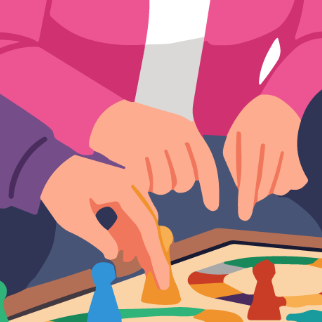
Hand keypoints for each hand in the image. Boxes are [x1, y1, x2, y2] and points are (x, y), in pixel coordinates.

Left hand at [40, 155, 169, 290]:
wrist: (48, 167)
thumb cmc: (60, 190)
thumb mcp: (75, 219)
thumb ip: (99, 237)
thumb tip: (116, 254)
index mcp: (123, 189)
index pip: (146, 226)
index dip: (155, 254)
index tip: (161, 276)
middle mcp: (131, 186)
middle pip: (149, 224)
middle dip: (152, 251)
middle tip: (157, 278)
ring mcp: (127, 189)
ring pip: (142, 222)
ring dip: (140, 245)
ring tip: (141, 268)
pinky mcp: (120, 193)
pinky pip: (131, 217)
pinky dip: (130, 235)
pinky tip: (126, 253)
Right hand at [89, 99, 220, 211]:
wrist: (110, 115)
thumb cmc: (144, 128)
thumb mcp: (170, 130)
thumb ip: (187, 151)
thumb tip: (198, 180)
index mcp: (185, 128)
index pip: (206, 163)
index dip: (211, 188)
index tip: (212, 207)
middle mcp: (171, 134)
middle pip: (185, 181)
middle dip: (176, 187)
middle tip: (164, 180)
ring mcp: (152, 143)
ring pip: (164, 186)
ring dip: (156, 187)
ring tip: (148, 174)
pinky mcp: (132, 153)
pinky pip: (143, 183)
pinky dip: (141, 185)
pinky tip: (137, 175)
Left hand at [227, 94, 310, 221]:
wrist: (281, 101)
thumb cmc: (250, 125)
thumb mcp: (235, 137)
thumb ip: (234, 165)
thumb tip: (244, 193)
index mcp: (253, 130)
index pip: (249, 171)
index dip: (246, 197)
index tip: (244, 216)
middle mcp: (276, 135)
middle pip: (267, 182)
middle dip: (257, 194)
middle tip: (253, 194)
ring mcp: (294, 142)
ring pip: (283, 185)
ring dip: (272, 189)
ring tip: (266, 175)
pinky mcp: (306, 150)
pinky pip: (297, 181)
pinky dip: (287, 183)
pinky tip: (280, 171)